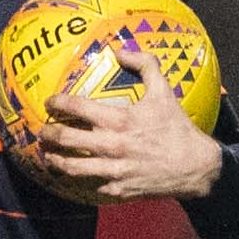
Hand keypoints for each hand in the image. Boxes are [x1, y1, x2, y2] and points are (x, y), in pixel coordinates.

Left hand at [38, 48, 222, 200]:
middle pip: (66, 140)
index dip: (57, 102)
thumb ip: (145, 65)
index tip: (49, 102)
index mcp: (119, 120)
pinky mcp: (119, 189)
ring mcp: (114, 170)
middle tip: (41, 131)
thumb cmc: (178, 129)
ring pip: (72, 167)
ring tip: (48, 155)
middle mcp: (111, 145)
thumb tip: (121, 49)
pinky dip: (81, 181)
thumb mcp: (164, 92)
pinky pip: (92, 186)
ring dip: (56, 160)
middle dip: (48, 134)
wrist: (198, 168)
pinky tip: (75, 175)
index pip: (75, 107)